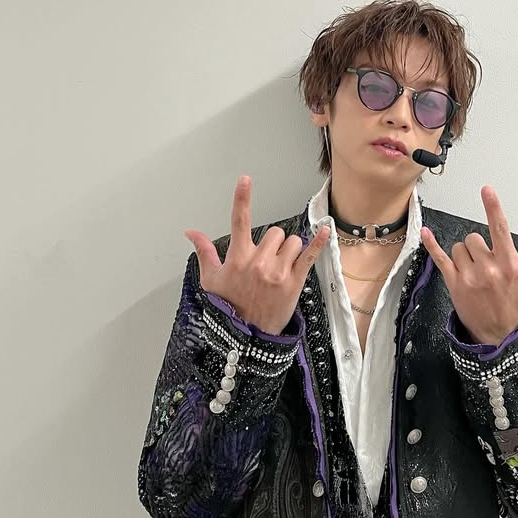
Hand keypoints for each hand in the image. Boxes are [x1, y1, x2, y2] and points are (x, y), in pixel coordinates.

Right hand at [184, 176, 329, 334]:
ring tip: (281, 268)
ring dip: (289, 250)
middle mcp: (258, 261)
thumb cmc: (229, 308)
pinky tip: (325, 230)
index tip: (245, 180)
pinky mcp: (294, 281)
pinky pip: (310, 255)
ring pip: (292, 242)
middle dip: (273, 243)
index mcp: (238, 258)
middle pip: (274, 232)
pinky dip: (319, 242)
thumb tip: (191, 232)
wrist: (247, 336)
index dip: (242, 198)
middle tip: (267, 262)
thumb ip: (204, 251)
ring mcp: (278, 271)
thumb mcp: (211, 280)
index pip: (239, 221)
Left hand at [420, 185, 517, 345]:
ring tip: (476, 271)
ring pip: (459, 247)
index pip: (500, 229)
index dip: (493, 207)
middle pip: (475, 238)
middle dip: (480, 246)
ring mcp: (468, 277)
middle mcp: (487, 269)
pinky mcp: (454, 285)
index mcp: (509, 266)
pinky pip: (439, 259)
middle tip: (488, 263)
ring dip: (466, 253)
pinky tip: (425, 232)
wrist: (500, 339)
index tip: (487, 190)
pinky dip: (431, 245)